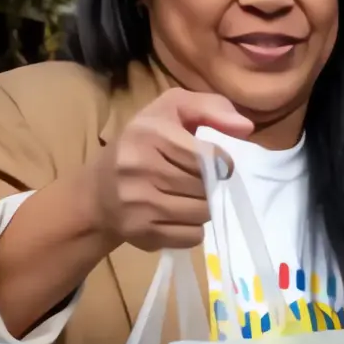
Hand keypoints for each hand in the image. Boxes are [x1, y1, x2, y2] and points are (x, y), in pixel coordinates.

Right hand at [88, 89, 253, 250]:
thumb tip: (246, 128)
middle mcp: (140, 167)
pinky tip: (174, 216)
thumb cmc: (141, 145)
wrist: (97, 192)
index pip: (209, 156)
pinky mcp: (141, 231)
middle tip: (194, 181)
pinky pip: (192, 236)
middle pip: (206, 187)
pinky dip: (192, 229)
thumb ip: (210, 107)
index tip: (214, 163)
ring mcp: (139, 202)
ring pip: (203, 213)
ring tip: (184, 197)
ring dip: (203, 207)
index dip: (220, 162)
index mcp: (150, 133)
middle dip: (209, 186)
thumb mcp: (170, 111)